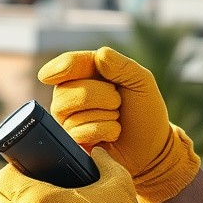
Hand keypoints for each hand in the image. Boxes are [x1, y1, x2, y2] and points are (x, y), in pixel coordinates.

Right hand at [38, 47, 199, 202]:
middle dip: (99, 95)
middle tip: (118, 101)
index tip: (50, 74)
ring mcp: (69, 120)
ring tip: (117, 117)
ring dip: (104, 115)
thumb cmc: (144, 110)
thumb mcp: (141, 81)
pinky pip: (78, 133)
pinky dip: (103, 130)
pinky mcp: (73, 142)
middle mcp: (71, 95)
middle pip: (65, 91)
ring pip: (69, 113)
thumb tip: (100, 55)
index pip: (67, 65)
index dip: (60, 67)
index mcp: (86, 74)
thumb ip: (122, 66)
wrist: (152, 146)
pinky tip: (113, 133)